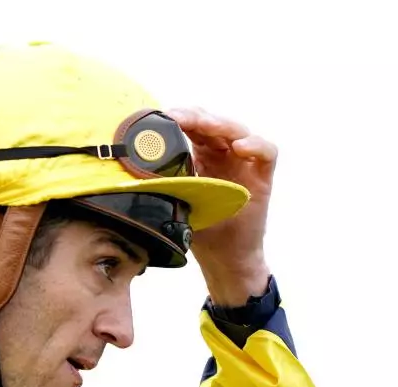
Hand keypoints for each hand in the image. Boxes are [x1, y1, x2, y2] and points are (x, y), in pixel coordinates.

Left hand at [167, 107, 277, 305]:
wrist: (224, 258)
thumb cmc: (202, 230)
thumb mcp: (176, 201)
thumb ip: (163, 181)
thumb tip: (130, 168)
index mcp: (203, 156)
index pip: (194, 127)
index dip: (180, 118)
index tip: (159, 118)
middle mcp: (225, 154)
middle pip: (214, 123)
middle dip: (196, 117)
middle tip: (177, 117)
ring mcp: (245, 163)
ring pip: (238, 131)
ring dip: (221, 124)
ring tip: (205, 125)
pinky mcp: (263, 176)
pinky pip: (267, 153)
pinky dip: (256, 145)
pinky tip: (240, 146)